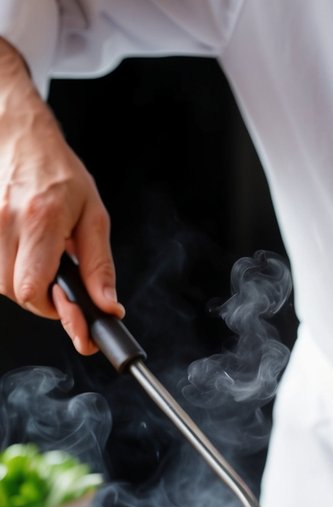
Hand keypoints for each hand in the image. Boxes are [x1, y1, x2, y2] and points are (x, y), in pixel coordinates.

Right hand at [0, 37, 121, 351]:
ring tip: (41, 258)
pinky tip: (23, 252)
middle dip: (44, 298)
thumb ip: (99, 265)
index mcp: (41, 218)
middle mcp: (6, 221)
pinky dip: (10, 269)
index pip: (35, 289)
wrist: (17, 134)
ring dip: (26, 284)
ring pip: (2, 285)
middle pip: (17, 293)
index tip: (81, 331)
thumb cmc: (55, 170)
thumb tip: (107, 304)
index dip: (58, 314)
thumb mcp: (92, 216)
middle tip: (61, 284)